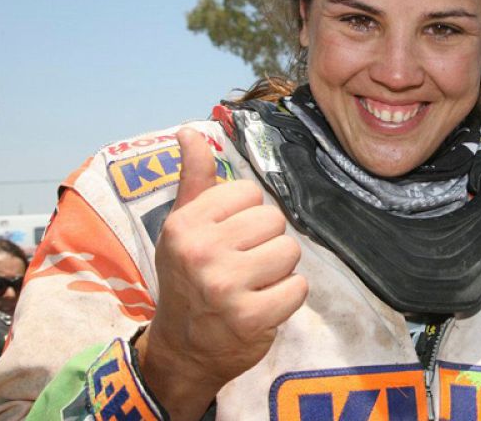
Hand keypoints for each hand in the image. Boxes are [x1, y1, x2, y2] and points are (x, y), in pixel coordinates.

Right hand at [137, 128, 307, 418]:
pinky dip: (288, 298)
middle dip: (265, 242)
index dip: (246, 215)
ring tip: (252, 285)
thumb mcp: (183, 226)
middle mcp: (201, 251)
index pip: (250, 192)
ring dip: (279, 270)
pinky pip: (298, 287)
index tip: (228, 238)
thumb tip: (189, 131)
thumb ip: (193, 178)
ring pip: (289, 251)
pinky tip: (263, 306)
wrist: (182, 349)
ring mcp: (225, 286)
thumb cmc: (188, 277)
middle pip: (274, 220)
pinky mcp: (250, 318)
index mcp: (185, 224)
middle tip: (242, 265)